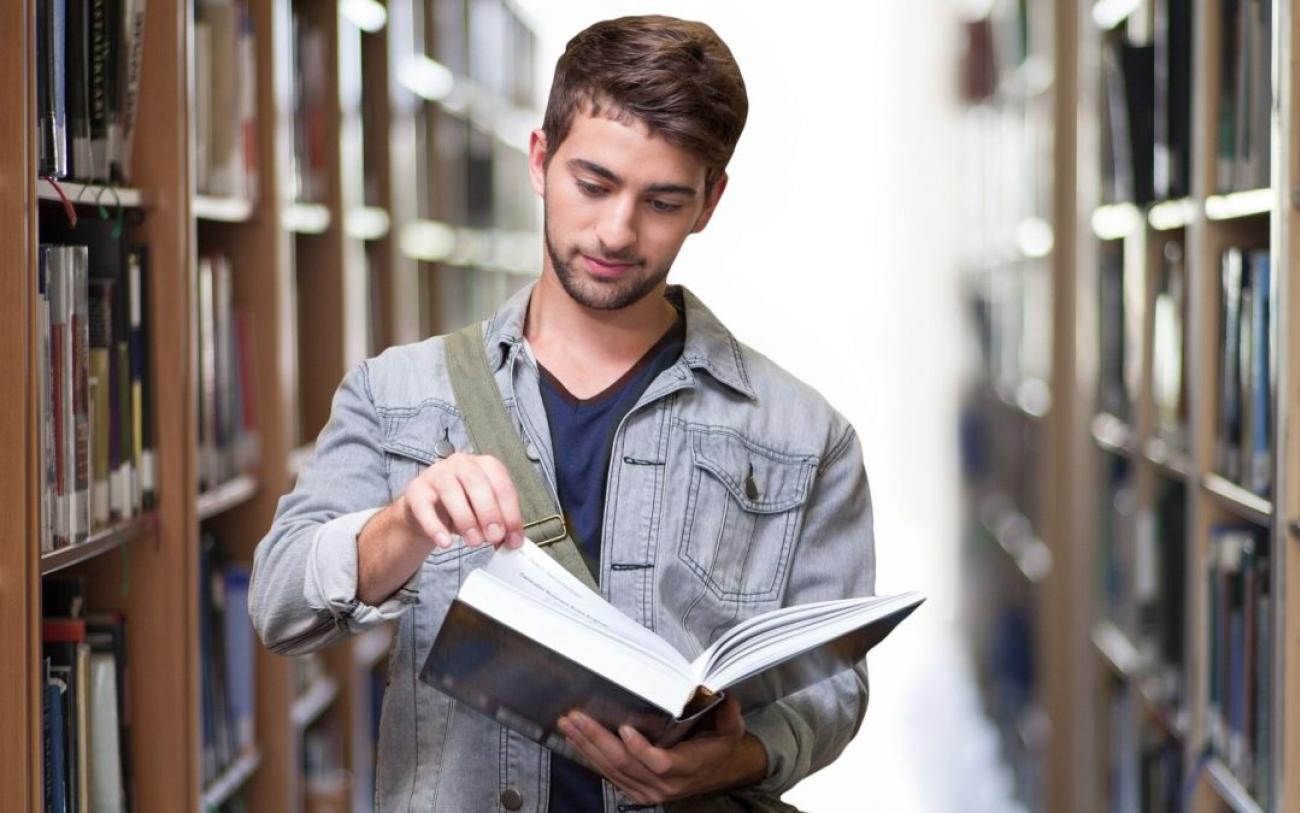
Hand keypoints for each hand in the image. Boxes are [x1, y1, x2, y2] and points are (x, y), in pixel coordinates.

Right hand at [398, 452, 525, 550]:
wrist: (426, 509)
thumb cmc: (462, 507)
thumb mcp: (484, 514)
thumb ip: (500, 524)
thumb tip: (512, 542)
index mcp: (485, 465)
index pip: (502, 484)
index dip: (510, 513)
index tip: (513, 538)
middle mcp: (461, 463)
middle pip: (476, 482)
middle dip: (489, 512)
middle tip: (494, 536)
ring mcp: (437, 473)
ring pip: (451, 491)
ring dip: (466, 519)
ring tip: (474, 542)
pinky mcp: (416, 489)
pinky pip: (424, 506)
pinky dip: (435, 526)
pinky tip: (445, 542)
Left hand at [557, 697, 767, 804]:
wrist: (719, 772)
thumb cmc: (720, 747)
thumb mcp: (731, 730)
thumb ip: (728, 715)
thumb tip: (725, 695)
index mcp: (687, 767)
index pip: (660, 762)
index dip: (640, 749)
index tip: (625, 728)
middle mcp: (664, 783)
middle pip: (625, 764)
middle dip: (597, 739)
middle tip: (577, 718)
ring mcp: (648, 790)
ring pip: (612, 770)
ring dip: (587, 746)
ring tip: (569, 725)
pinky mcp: (636, 790)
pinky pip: (609, 775)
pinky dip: (591, 757)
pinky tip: (577, 740)